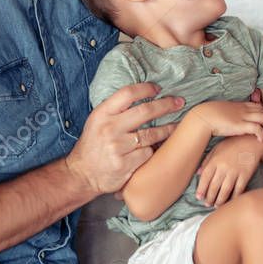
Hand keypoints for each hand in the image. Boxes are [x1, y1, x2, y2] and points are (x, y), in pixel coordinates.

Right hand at [66, 82, 182, 194]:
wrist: (82, 174)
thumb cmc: (93, 145)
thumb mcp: (97, 121)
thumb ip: (116, 110)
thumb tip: (144, 95)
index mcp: (102, 114)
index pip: (127, 94)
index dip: (146, 89)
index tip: (158, 89)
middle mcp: (109, 128)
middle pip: (145, 111)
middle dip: (166, 105)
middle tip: (180, 102)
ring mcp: (118, 147)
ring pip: (151, 134)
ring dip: (169, 129)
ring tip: (178, 125)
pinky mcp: (125, 164)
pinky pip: (148, 153)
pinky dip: (154, 150)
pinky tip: (158, 149)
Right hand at [187, 100, 262, 141]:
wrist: (203, 117)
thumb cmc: (209, 116)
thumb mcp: (222, 111)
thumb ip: (229, 114)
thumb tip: (229, 120)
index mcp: (239, 105)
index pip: (258, 106)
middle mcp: (243, 109)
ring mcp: (242, 116)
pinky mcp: (240, 125)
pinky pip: (257, 128)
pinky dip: (261, 133)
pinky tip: (260, 140)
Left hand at [196, 136, 262, 207]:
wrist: (251, 141)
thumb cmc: (232, 144)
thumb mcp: (217, 148)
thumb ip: (207, 160)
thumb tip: (197, 173)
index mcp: (215, 160)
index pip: (205, 177)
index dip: (201, 189)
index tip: (199, 197)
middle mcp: (224, 167)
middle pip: (214, 186)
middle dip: (209, 197)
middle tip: (207, 204)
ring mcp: (235, 172)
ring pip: (225, 190)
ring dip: (220, 200)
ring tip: (216, 205)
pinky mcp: (245, 175)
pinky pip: (238, 189)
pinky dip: (234, 197)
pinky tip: (230, 201)